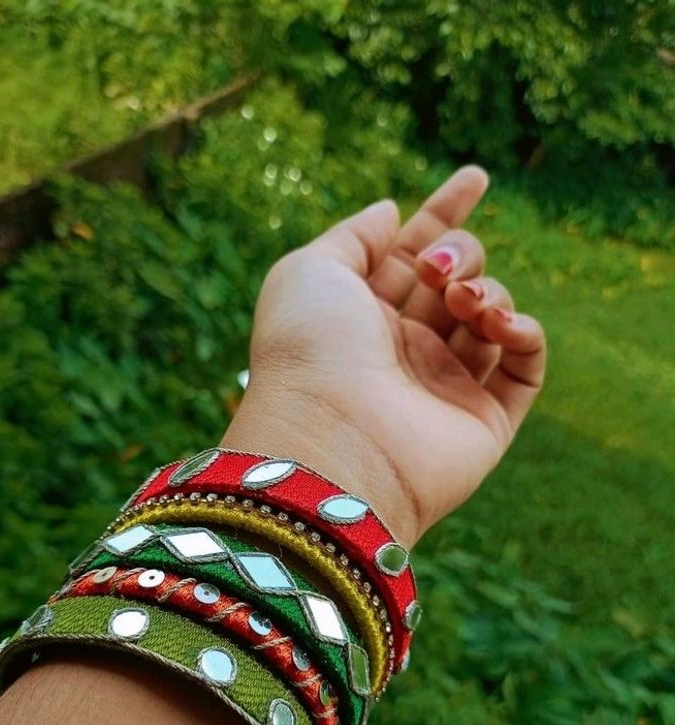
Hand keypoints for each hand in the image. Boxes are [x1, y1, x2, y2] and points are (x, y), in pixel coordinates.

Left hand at [222, 166, 545, 547]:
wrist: (331, 440)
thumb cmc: (308, 351)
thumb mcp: (310, 271)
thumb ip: (354, 236)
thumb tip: (391, 211)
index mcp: (364, 313)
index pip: (414, 252)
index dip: (444, 212)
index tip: (475, 177)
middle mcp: (406, 348)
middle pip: (459, 275)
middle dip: (459, 253)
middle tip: (435, 273)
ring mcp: (446, 385)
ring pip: (494, 312)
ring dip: (487, 291)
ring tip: (460, 302)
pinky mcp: (484, 420)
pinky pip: (525, 365)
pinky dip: (525, 333)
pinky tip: (498, 323)